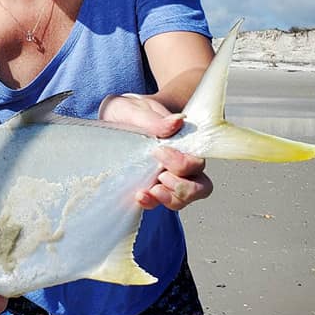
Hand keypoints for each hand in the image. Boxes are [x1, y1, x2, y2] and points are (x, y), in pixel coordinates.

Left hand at [98, 94, 212, 211]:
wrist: (115, 119)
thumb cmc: (130, 113)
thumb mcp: (137, 111)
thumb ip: (157, 120)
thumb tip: (178, 121)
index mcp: (184, 144)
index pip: (198, 162)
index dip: (183, 163)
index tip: (160, 151)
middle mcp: (181, 164)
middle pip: (200, 186)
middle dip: (182, 187)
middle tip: (160, 175)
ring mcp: (167, 178)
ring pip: (183, 199)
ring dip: (169, 198)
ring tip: (149, 190)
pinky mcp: (151, 187)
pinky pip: (158, 203)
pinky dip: (151, 203)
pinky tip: (139, 196)